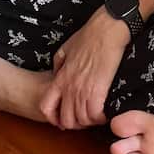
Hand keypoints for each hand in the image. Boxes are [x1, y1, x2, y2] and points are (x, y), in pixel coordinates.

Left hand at [39, 8, 129, 129]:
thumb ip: (59, 63)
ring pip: (81, 120)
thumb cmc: (90, 35)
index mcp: (60, 78)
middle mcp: (69, 87)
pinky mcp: (98, 91)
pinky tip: (106, 113)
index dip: (53, 118)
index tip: (62, 119)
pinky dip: (101, 118)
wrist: (107, 30)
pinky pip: (95, 115)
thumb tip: (57, 73)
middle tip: (85, 119)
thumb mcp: (66, 48)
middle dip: (75, 124)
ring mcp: (82, 90)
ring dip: (90, 122)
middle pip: (66, 120)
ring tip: (98, 116)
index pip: (46, 107)